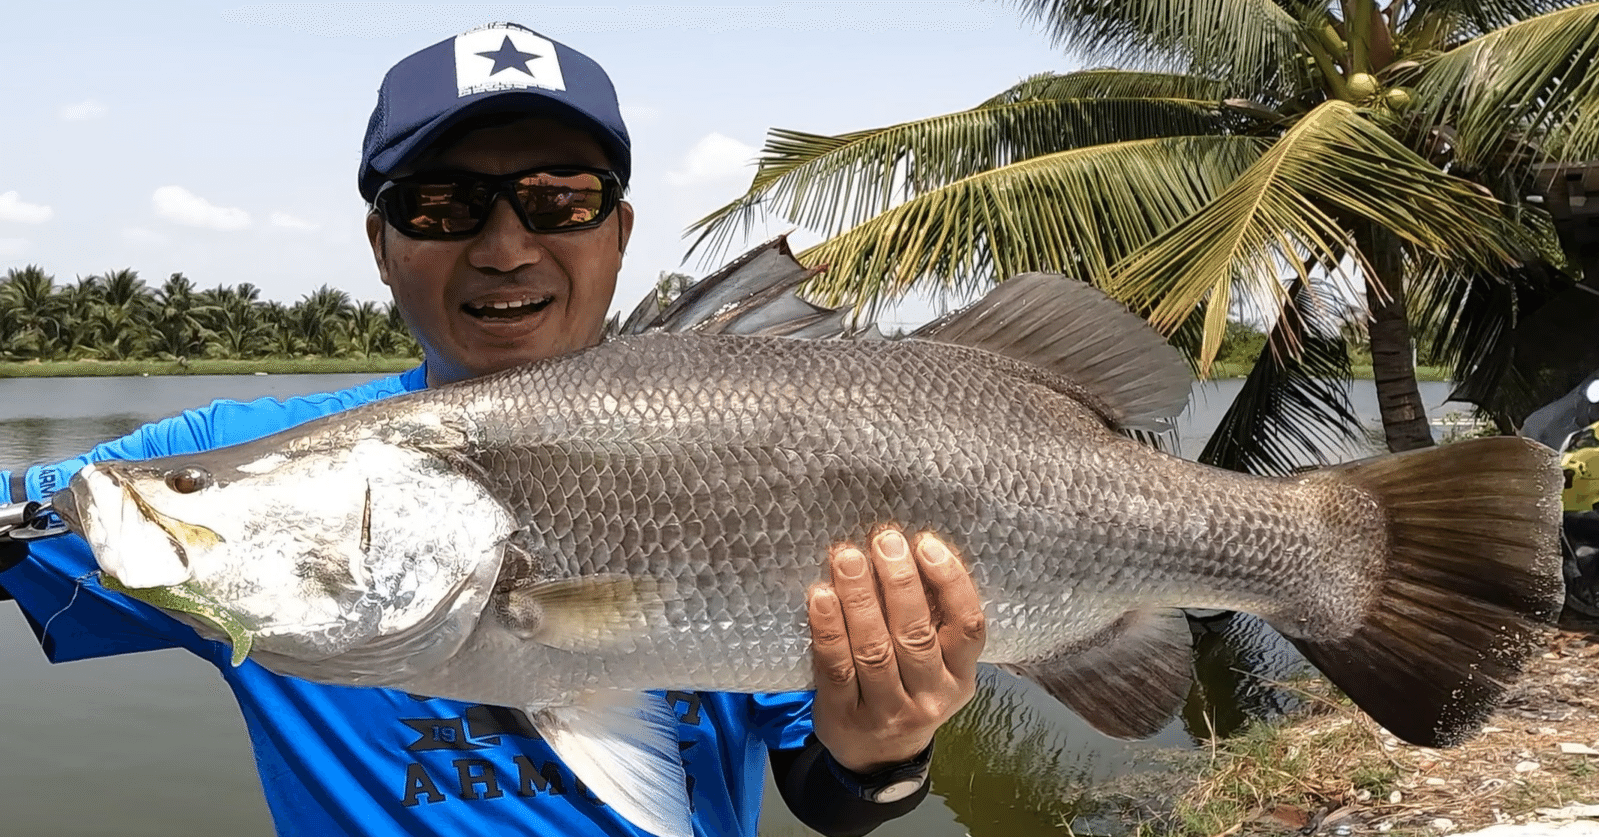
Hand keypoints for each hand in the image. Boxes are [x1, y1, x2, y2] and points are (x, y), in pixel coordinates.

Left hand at [806, 527, 985, 772]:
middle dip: (899, 583)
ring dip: (859, 599)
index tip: (927, 544)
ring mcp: (887, 711)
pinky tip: (820, 596)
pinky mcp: (845, 717)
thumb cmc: (908, 689)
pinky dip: (828, 629)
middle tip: (884, 541)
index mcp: (960, 676)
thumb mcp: (936, 664)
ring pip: (874, 650)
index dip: (950, 582)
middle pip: (915, 635)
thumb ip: (930, 617)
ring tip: (847, 558)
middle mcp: (930, 696)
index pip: (967, 627)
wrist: (878, 758)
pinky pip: (836, 668)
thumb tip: (905, 550)